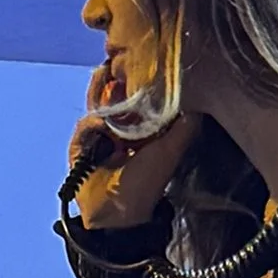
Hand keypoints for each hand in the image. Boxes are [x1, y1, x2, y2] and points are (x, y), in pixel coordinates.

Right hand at [66, 61, 192, 230]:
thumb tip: (197, 102)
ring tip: (106, 75)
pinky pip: (84, 125)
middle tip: (117, 63)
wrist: (116, 214)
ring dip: (100, 90)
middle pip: (114, 95)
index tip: (141, 63)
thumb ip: (184, 127)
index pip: (139, 97)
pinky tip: (100, 122)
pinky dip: (92, 121)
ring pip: (96, 104)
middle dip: (115, 78)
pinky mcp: (80, 145)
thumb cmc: (147, 184)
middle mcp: (120, 130)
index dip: (139, 80)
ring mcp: (99, 137)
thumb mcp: (170, 151)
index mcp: (143, 130)